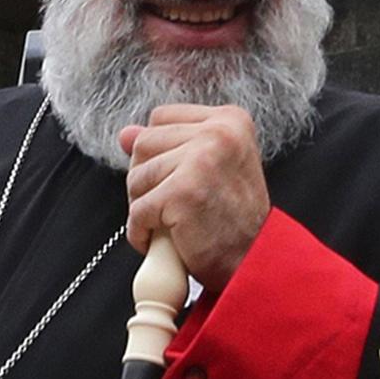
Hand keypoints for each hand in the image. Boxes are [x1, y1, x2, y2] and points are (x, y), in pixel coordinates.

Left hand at [118, 105, 269, 285]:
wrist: (254, 261)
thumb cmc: (235, 220)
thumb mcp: (208, 168)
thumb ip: (168, 144)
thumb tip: (125, 134)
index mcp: (230, 120)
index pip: (161, 118)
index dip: (159, 152)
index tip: (175, 178)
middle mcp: (219, 133)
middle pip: (144, 143)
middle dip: (147, 179)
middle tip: (172, 205)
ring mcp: (201, 160)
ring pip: (136, 176)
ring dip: (143, 206)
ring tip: (170, 223)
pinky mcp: (182, 192)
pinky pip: (138, 210)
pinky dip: (141, 232)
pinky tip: (161, 240)